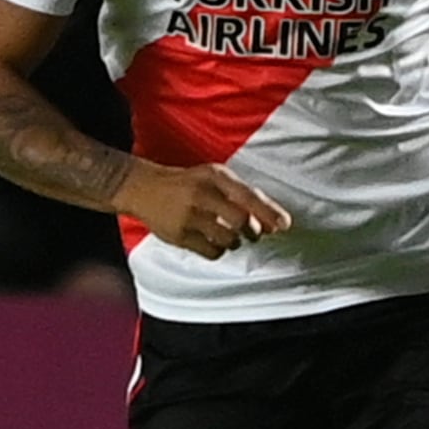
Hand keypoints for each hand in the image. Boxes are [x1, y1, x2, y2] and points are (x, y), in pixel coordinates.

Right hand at [117, 163, 293, 257]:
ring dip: (236, 242)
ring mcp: (188, 216)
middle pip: (241, 221)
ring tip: (229, 235)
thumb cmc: (189, 183)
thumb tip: (275, 220)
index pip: (248, 195)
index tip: (285, 225)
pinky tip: (213, 241)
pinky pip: (212, 252)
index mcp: (215, 176)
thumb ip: (243, 195)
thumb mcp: (215, 178)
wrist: (143, 188)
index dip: (269, 212)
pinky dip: (219, 251)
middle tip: (254, 233)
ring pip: (228, 239)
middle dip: (254, 231)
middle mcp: (201, 194)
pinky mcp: (178, 235)